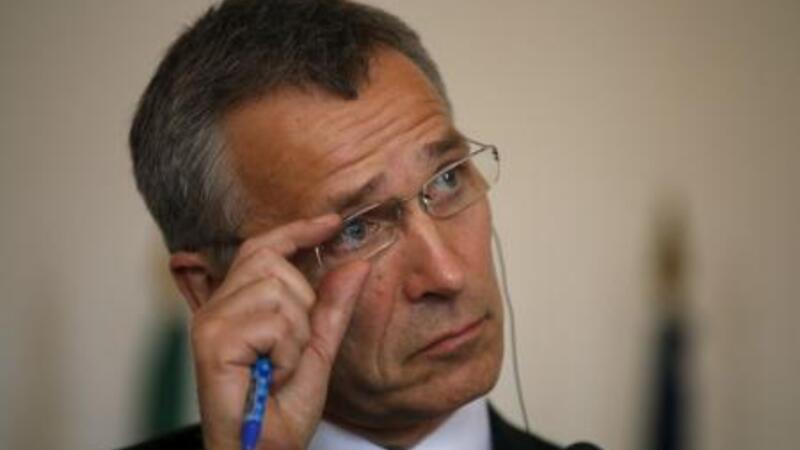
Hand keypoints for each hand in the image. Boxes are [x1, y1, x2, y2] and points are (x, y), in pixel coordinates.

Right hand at [189, 215, 370, 449]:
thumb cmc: (281, 408)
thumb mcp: (317, 349)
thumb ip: (333, 307)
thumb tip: (356, 264)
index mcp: (237, 305)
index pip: (264, 248)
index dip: (298, 231)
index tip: (332, 222)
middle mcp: (218, 306)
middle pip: (275, 263)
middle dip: (303, 306)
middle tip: (289, 351)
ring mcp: (212, 321)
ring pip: (279, 291)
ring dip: (295, 335)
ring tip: (279, 366)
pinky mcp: (212, 339)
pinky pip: (274, 322)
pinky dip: (287, 352)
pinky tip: (272, 374)